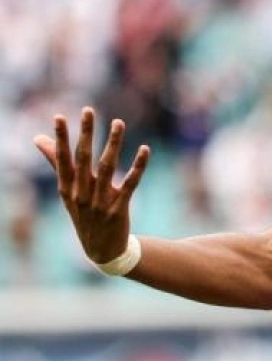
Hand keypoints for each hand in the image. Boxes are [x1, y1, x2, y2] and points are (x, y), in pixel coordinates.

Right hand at [33, 108, 150, 263]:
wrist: (102, 250)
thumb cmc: (84, 213)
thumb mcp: (67, 191)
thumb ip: (56, 163)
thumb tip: (38, 139)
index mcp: (67, 188)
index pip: (62, 159)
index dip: (61, 138)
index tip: (59, 117)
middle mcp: (81, 194)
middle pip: (83, 159)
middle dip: (85, 134)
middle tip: (89, 110)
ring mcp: (99, 203)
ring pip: (107, 168)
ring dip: (113, 144)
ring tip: (118, 122)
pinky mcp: (119, 209)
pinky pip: (130, 184)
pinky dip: (138, 167)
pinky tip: (144, 150)